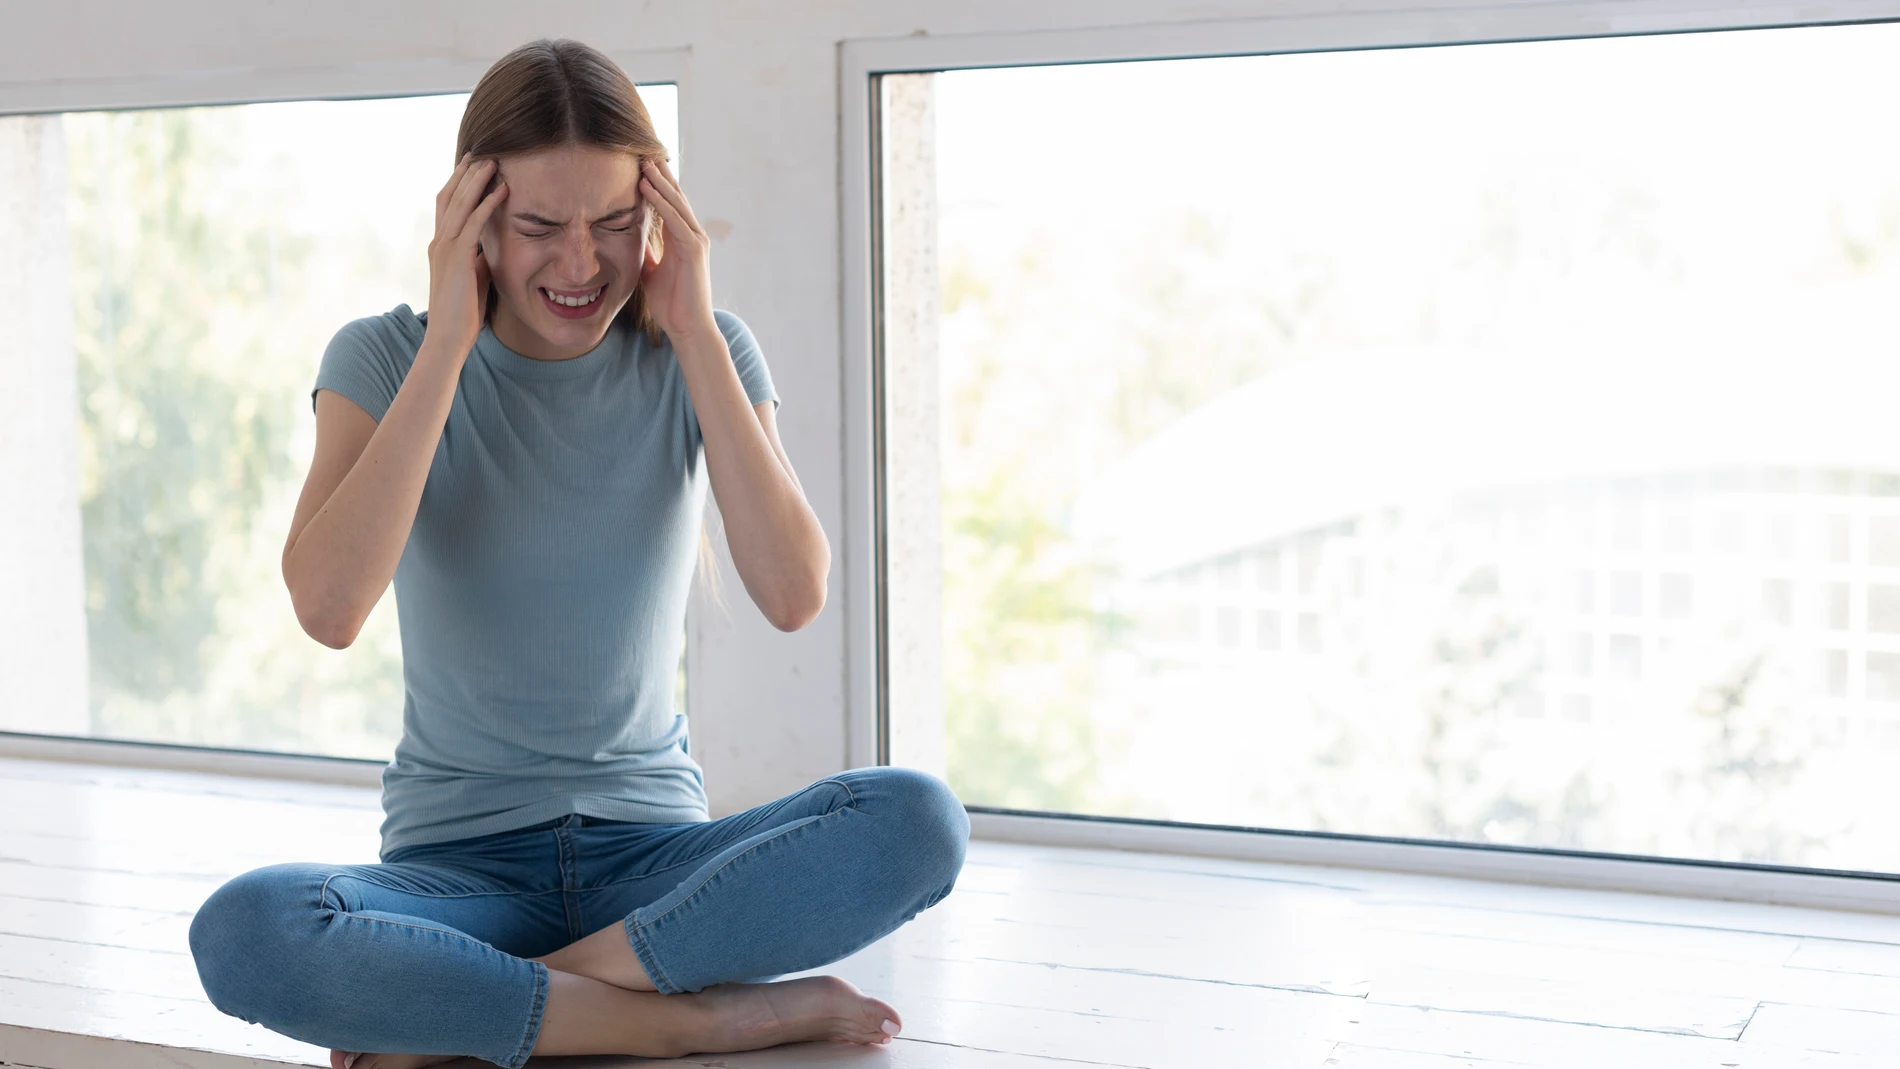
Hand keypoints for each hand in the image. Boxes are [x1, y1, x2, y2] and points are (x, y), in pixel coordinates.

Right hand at [425, 154, 508, 352]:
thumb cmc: (464, 314)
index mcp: (441, 246)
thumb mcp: (474, 278)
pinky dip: (488, 204)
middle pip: (449, 196)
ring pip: (460, 204)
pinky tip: (502, 190)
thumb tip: (490, 246)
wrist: (448, 338)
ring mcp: (445, 249)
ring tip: (494, 161)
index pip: (447, 205)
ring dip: (477, 180)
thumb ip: (478, 258)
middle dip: (466, 173)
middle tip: (482, 152)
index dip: (458, 183)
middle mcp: (439, 242)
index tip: (473, 165)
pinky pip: (474, 223)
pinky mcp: (458, 259)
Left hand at [638, 158, 717, 342]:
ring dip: (659, 181)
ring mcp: (695, 241)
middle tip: (644, 152)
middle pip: (675, 197)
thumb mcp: (651, 272)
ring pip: (676, 203)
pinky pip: (675, 219)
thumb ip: (646, 254)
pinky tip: (647, 187)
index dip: (656, 185)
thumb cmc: (670, 304)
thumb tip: (630, 242)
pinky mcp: (694, 250)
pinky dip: (660, 202)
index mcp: (680, 240)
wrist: (687, 328)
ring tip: (644, 161)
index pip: (669, 205)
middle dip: (660, 175)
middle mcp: (691, 235)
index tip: (640, 166)